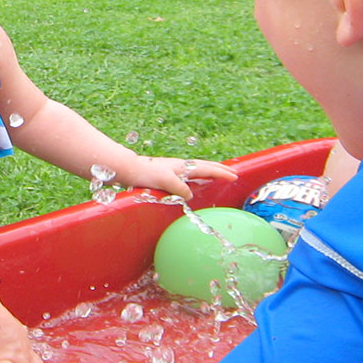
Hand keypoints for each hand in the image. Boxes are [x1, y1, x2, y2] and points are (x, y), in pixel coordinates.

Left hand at [114, 156, 236, 199]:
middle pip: (204, 166)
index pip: (207, 169)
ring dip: (209, 172)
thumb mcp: (166, 181)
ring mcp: (173, 170)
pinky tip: (193, 183)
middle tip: (232, 173)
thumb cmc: (146, 174)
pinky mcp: (166, 176)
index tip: (234, 176)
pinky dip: (197, 178)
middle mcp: (179, 166)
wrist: (128, 170)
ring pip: (196, 170)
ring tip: (217, 176)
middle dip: (219, 170)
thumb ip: (180, 188)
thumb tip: (191, 196)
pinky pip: (188, 175)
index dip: (221, 173)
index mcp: (182, 167)